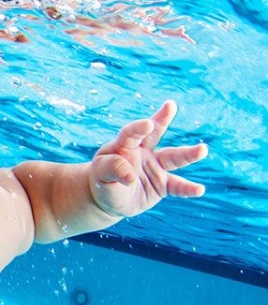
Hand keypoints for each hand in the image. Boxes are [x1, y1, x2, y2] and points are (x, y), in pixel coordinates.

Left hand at [89, 100, 207, 216]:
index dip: (138, 128)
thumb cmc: (103, 181)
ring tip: (203, 150)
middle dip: (162, 119)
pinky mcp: (163, 184)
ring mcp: (155, 167)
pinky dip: (187, 188)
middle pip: (154, 134)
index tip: (147, 124)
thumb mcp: (101, 175)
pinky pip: (177, 186)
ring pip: (173, 158)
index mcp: (124, 146)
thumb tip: (131, 176)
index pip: (130, 134)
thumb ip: (112, 169)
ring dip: (188, 154)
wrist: (109, 199)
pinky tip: (199, 190)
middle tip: (170, 106)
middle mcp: (142, 152)